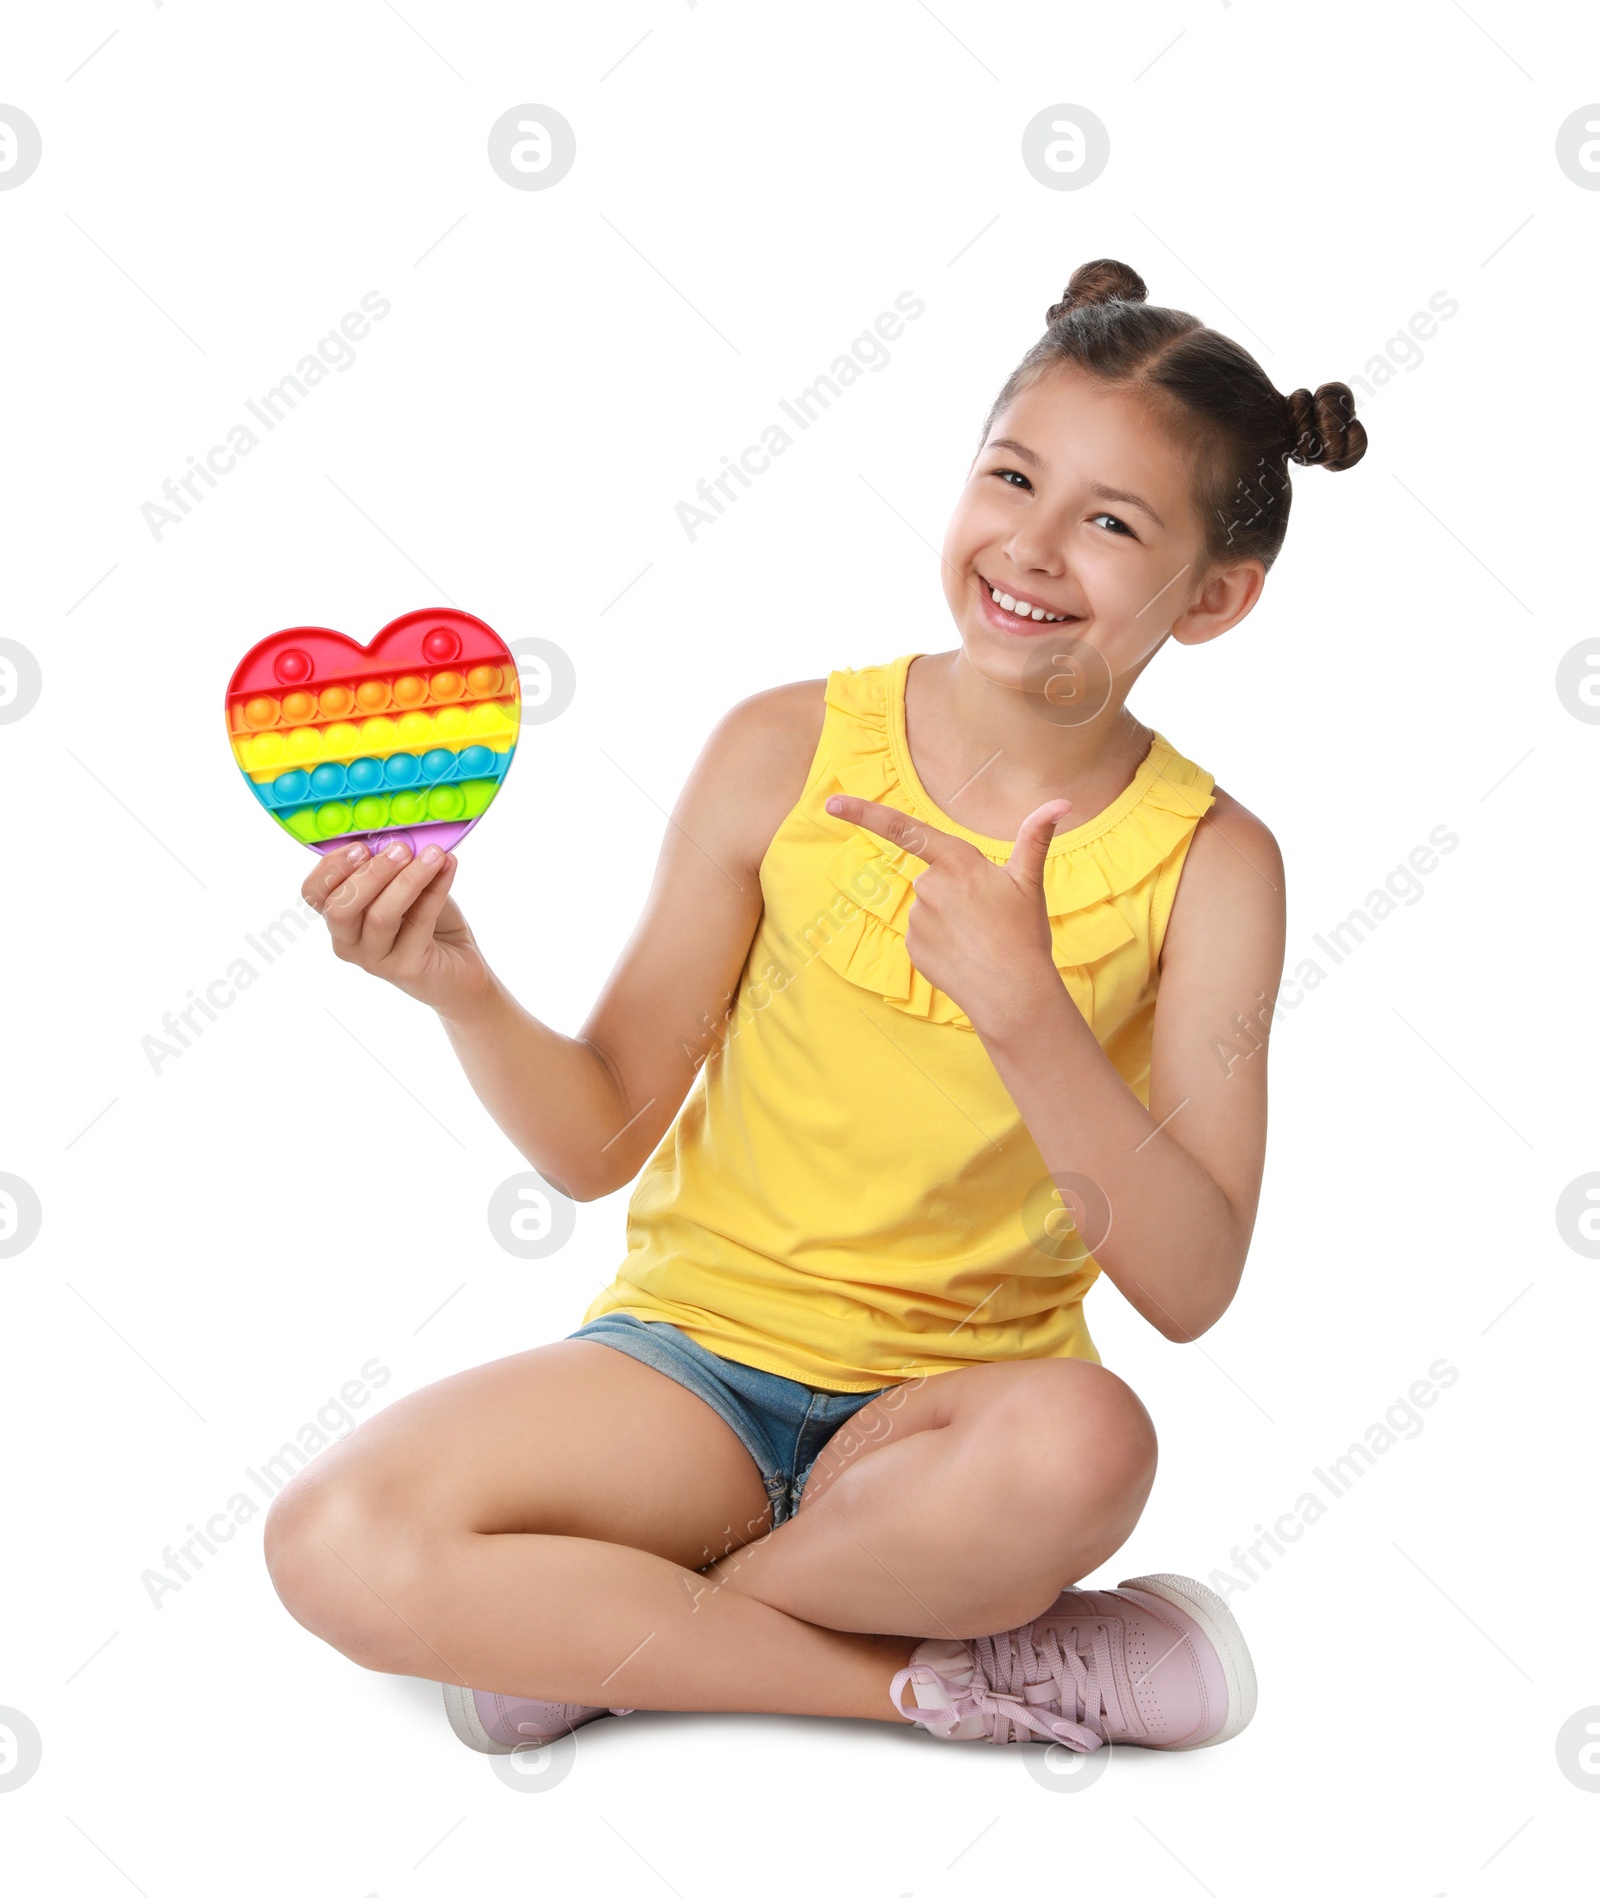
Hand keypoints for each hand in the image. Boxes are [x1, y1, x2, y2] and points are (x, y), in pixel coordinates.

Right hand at [303, 840, 492, 1016]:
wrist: (460, 966)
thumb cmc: (427, 922)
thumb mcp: (406, 886)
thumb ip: (396, 865)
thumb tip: (402, 834)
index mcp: (340, 915)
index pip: (314, 893)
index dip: (330, 868)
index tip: (360, 845)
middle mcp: (349, 941)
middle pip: (340, 908)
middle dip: (370, 873)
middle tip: (400, 849)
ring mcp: (374, 959)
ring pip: (380, 916)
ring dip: (408, 879)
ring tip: (433, 855)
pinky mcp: (405, 969)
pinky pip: (418, 923)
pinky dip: (435, 889)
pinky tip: (448, 866)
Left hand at [823, 793, 1070, 1035]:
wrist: (1012, 994)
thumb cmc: (1024, 935)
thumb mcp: (1031, 882)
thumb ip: (1036, 837)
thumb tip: (1062, 801)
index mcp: (956, 861)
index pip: (903, 829)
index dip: (864, 813)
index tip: (832, 803)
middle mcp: (929, 886)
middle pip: (934, 878)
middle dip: (956, 893)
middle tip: (989, 918)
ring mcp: (917, 919)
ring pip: (929, 908)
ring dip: (950, 919)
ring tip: (979, 940)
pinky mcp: (912, 947)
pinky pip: (924, 935)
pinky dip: (941, 942)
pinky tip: (964, 956)